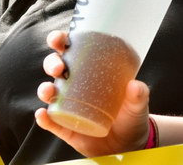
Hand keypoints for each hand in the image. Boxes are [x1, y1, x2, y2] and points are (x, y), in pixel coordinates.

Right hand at [35, 31, 149, 156]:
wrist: (128, 144)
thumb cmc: (131, 114)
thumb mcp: (138, 102)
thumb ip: (139, 94)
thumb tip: (135, 86)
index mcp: (92, 70)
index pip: (74, 50)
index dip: (62, 41)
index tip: (59, 39)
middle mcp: (76, 84)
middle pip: (56, 67)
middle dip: (52, 63)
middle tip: (59, 67)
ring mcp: (69, 106)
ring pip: (50, 92)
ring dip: (45, 89)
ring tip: (50, 91)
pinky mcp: (65, 127)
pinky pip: (51, 122)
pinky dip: (44, 118)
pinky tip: (43, 114)